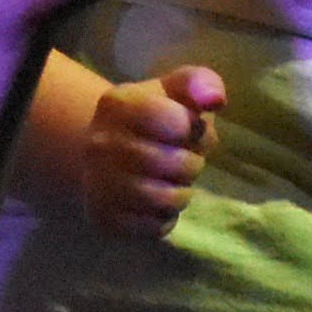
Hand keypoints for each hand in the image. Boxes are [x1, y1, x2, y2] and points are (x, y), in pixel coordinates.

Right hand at [78, 65, 226, 240]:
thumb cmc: (153, 118)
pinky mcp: (102, 218)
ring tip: (175, 182)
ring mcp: (96, 183)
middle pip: (173, 163)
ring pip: (164, 199)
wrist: (105, 153)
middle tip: (186, 159)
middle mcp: (98, 143)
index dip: (193, 129)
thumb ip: (200, 83)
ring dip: (181, 193)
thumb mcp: (175, 91)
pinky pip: (153, 228)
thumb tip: (215, 100)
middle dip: (192, 163)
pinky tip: (158, 203)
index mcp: (117, 103)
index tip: (186, 128)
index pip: (176, 122)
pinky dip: (165, 218)